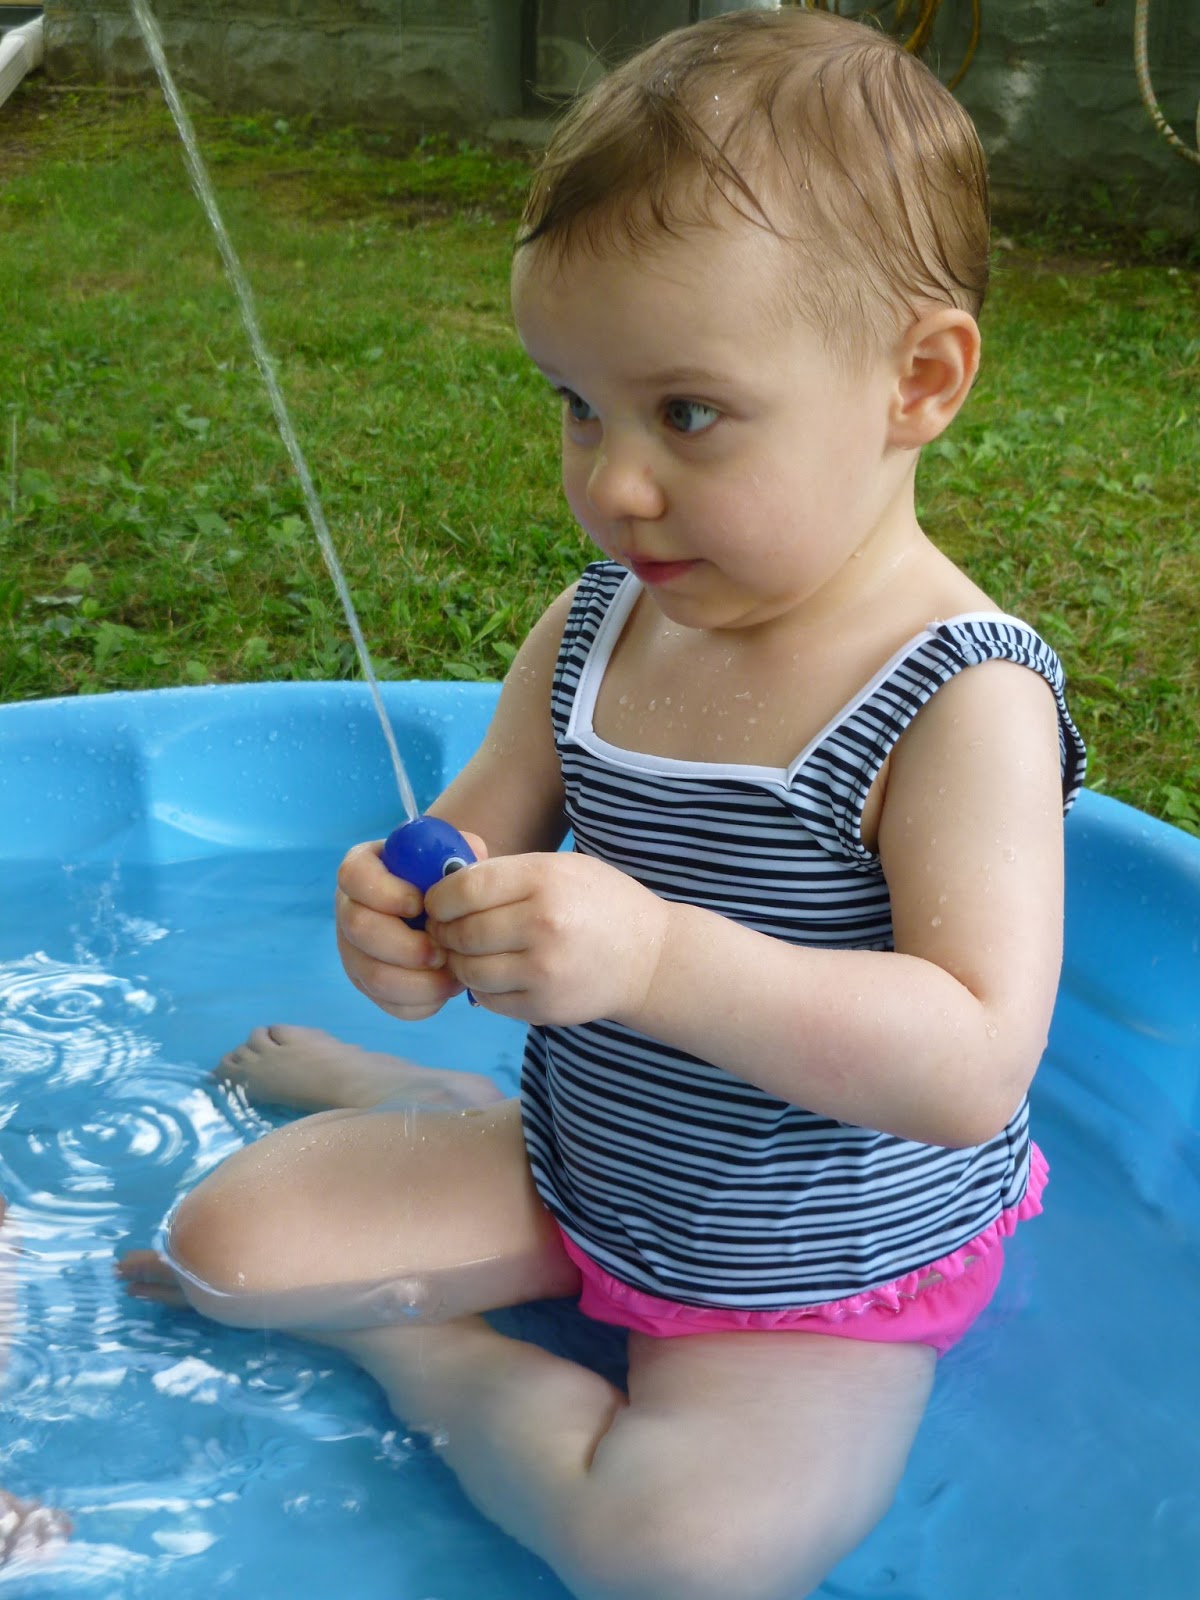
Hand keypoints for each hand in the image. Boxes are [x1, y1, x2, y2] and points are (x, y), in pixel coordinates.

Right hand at [335, 833, 487, 1019]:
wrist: (449, 913)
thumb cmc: (448, 877)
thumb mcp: (456, 853)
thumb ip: (460, 851)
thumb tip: (462, 864)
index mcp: (364, 869)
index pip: (354, 876)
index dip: (385, 893)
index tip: (420, 904)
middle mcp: (350, 909)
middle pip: (358, 929)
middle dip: (405, 946)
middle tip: (442, 952)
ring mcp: (354, 951)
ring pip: (371, 974)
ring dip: (417, 981)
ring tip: (452, 975)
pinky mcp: (370, 984)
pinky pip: (388, 1003)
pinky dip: (421, 1001)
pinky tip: (445, 989)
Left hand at [423, 852, 669, 1026]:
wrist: (651, 959)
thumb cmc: (602, 904)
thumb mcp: (563, 868)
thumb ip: (507, 871)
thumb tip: (444, 878)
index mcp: (545, 880)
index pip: (465, 889)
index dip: (440, 897)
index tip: (438, 902)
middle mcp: (543, 924)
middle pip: (462, 931)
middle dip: (444, 931)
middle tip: (446, 929)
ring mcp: (543, 971)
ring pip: (468, 969)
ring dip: (458, 961)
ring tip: (468, 951)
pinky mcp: (544, 1007)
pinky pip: (487, 999)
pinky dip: (480, 987)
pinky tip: (494, 973)